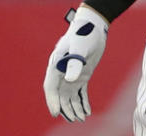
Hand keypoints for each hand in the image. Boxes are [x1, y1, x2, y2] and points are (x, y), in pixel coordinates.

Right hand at [42, 5, 108, 121]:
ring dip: (74, 108)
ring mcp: (72, 74)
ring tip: (81, 119)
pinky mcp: (82, 75)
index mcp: (56, 64)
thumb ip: (74, 62)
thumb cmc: (84, 33)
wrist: (95, 26)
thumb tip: (70, 80)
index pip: (51, 87)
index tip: (55, 113)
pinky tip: (87, 112)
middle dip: (65, 108)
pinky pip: (81, 92)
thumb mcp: (79, 46)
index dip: (52, 101)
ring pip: (70, 96)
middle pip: (60, 95)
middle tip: (73, 120)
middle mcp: (62, 72)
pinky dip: (83, 102)